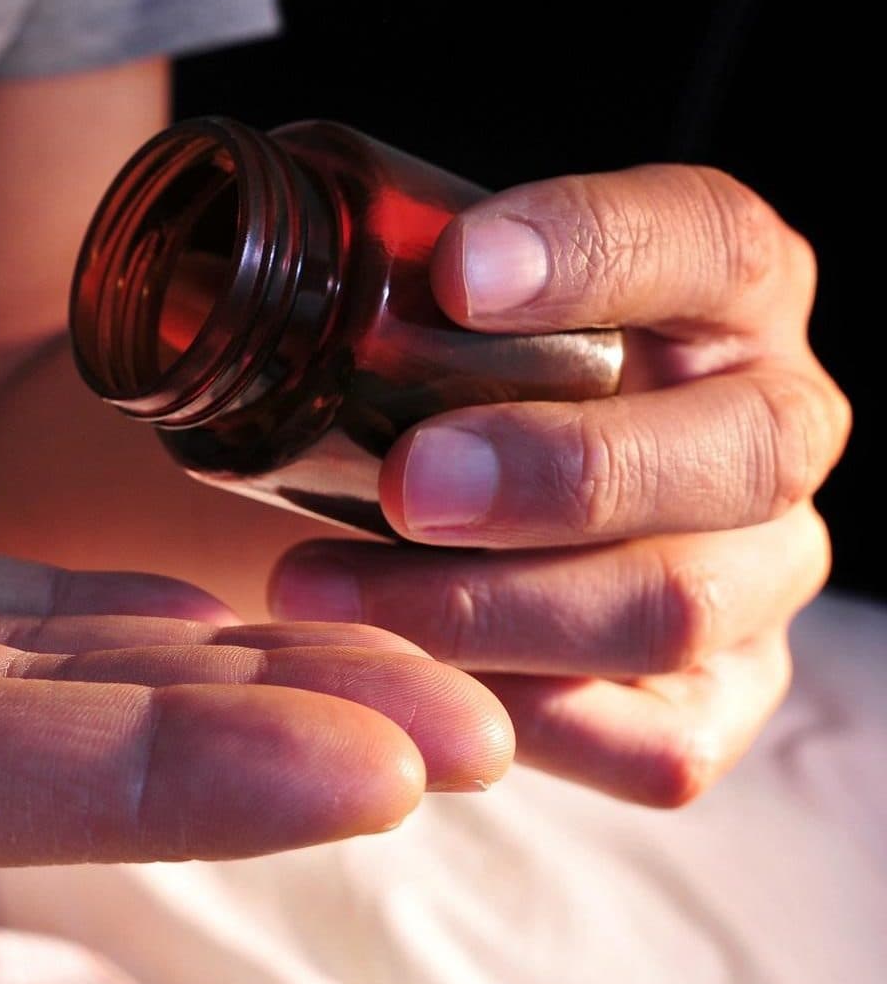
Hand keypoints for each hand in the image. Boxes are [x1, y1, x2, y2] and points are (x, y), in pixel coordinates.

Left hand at [272, 166, 848, 805]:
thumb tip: (209, 274)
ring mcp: (762, 571)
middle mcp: (774, 423)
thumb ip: (364, 277)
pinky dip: (524, 718)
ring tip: (318, 589)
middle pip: (737, 448)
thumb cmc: (416, 384)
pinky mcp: (720, 700)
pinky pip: (657, 744)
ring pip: (677, 606)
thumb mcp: (417, 309)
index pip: (705, 239)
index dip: (593, 251)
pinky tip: (404, 689)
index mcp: (725, 288)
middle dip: (560, 470)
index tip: (454, 276)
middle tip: (406, 481)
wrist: (433, 513)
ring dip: (490, 607)